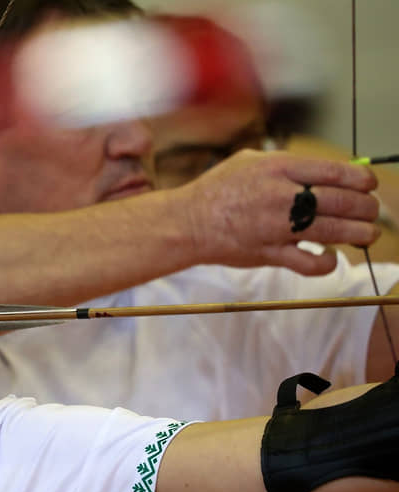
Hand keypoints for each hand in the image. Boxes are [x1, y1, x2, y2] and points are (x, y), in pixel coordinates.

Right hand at [181, 150, 378, 274]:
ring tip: (366, 235)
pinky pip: (311, 262)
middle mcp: (282, 196)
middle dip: (366, 208)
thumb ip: (287, 164)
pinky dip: (327, 262)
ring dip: (359, 234)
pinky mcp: (271, 254)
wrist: (188, 222)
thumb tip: (325, 171)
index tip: (368, 185)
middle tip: (371, 211)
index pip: (337, 171)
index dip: (362, 179)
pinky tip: (330, 256)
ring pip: (335, 231)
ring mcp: (277, 227)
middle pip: (343, 201)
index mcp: (278, 168)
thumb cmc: (216, 191)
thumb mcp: (249, 161)